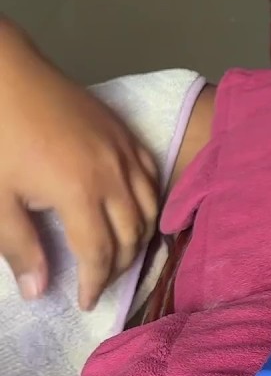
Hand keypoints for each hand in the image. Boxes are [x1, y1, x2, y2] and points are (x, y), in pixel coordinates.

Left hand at [0, 20, 158, 309]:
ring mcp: (124, 151)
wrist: (4, 73)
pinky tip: (135, 208)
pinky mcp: (124, 133)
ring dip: (140, 236)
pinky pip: (151, 175)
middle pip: (132, 233)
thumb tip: (39, 291)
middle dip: (120, 265)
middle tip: (101, 283)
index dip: (95, 282)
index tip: (85, 302)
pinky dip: (149, 200)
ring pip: (150, 206)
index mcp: (81, 194)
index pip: (101, 252)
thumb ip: (20, 247)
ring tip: (122, 253)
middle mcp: (115, 176)